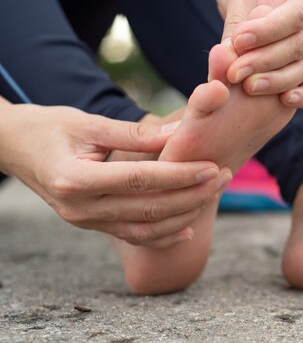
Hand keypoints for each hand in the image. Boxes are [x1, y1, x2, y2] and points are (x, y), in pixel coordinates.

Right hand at [0, 103, 228, 246]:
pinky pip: (133, 235)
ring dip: (185, 214)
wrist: (14, 147)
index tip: (212, 166)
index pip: (139, 180)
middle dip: (192, 194)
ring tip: (214, 193)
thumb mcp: (89, 123)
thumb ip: (133, 134)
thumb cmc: (50, 127)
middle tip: (224, 176)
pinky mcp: (92, 224)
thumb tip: (179, 133)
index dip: (179, 175)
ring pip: (145, 229)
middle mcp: (79, 208)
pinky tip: (189, 227)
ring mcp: (85, 221)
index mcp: (75, 179)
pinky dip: (163, 235)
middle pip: (148, 208)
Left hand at [165, 0, 302, 106]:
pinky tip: (284, 101)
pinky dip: (298, 94)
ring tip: (244, 85)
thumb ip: (237, 24)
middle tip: (234, 72)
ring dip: (274, 80)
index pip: (296, 15)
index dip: (269, 32)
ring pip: (302, 67)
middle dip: (266, 61)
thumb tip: (229, 57)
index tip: (239, 41)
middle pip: (300, 45)